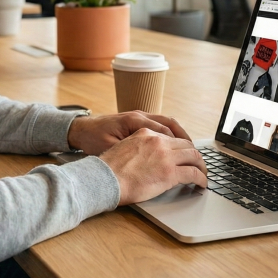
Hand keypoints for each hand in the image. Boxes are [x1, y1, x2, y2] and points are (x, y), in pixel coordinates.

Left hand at [67, 110, 190, 154]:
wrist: (80, 130)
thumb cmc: (93, 140)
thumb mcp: (110, 149)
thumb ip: (131, 152)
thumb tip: (152, 162)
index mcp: (134, 121)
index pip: (165, 131)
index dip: (179, 146)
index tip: (189, 159)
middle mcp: (139, 116)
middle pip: (170, 124)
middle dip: (185, 139)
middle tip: (196, 155)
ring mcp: (139, 117)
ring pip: (167, 122)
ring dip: (179, 135)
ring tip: (190, 151)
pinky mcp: (136, 121)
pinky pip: (159, 124)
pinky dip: (170, 134)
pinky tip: (174, 146)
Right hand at [98, 129, 207, 205]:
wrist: (104, 178)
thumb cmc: (108, 169)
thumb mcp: (122, 147)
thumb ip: (137, 147)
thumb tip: (145, 158)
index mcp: (146, 133)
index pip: (171, 137)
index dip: (181, 147)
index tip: (184, 154)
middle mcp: (158, 141)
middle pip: (186, 145)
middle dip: (194, 155)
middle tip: (198, 164)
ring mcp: (165, 156)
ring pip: (194, 157)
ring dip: (201, 166)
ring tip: (203, 174)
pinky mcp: (170, 173)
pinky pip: (193, 173)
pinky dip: (201, 178)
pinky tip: (202, 184)